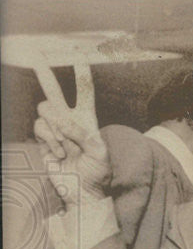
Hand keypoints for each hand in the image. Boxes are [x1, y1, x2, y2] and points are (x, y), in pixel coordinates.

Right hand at [32, 63, 109, 203]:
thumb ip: (84, 134)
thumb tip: (63, 121)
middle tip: (36, 56)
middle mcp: (69, 121)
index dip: (81, 74)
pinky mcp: (42, 140)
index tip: (78, 56)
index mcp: (87, 120)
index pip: (85, 92)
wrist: (82, 192)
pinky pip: (39, 127)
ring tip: (68, 147)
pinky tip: (60, 153)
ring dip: (56, 128)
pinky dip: (49, 139)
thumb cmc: (97, 174)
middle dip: (45, 74)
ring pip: (45, 111)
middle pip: (55, 92)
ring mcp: (54, 130)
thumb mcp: (99, 152)